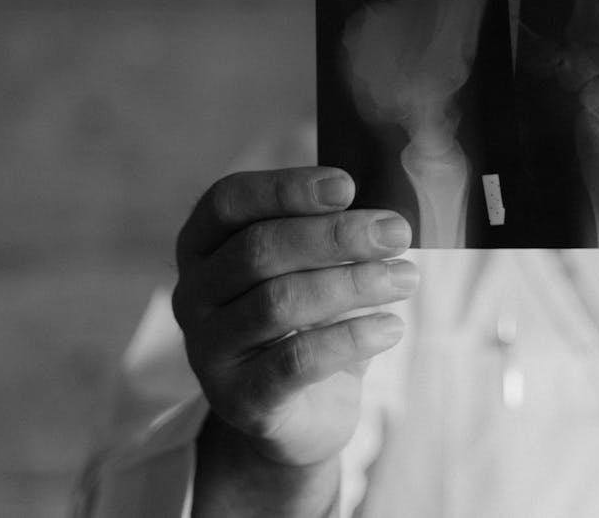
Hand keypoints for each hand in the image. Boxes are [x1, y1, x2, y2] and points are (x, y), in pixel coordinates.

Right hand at [172, 167, 417, 473]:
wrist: (303, 411)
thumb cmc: (312, 320)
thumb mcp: (315, 267)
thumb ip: (331, 233)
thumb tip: (382, 217)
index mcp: (203, 245)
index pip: (229, 201)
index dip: (286, 189)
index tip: (348, 186)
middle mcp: (193, 294)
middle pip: (258, 250)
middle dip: (335, 236)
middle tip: (396, 233)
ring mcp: (209, 350)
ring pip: (279, 303)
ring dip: (354, 284)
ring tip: (406, 279)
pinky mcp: (240, 398)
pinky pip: (297, 360)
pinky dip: (352, 338)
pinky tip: (392, 327)